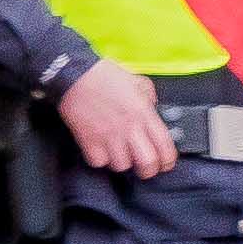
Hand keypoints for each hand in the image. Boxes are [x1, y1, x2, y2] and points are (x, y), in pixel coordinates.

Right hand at [56, 60, 177, 178]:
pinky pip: (99, 162)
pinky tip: (101, 149)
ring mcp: (109, 136)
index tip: (165, 162)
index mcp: (143, 112)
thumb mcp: (136, 80)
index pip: (165, 147)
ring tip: (119, 152)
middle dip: (148, 169)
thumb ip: (149, 97)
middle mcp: (128, 127)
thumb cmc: (103, 75)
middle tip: (145, 165)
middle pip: (147, 164)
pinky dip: (100, 158)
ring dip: (122, 161)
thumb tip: (153, 107)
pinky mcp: (89, 141)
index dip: (168, 160)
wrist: (74, 75)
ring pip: (122, 165)